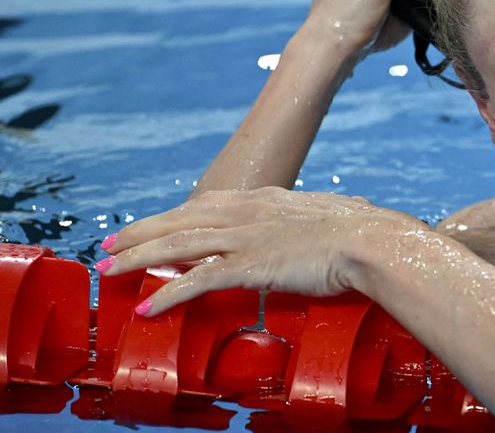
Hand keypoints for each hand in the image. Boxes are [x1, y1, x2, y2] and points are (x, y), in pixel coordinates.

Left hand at [97, 187, 425, 315]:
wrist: (372, 241)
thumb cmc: (366, 231)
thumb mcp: (340, 214)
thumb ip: (329, 215)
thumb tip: (350, 210)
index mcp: (267, 200)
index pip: (207, 205)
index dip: (175, 216)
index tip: (154, 224)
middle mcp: (248, 213)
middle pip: (180, 220)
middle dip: (140, 233)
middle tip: (109, 245)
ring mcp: (246, 238)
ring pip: (176, 245)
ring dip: (137, 258)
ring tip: (109, 271)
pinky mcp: (248, 265)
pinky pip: (195, 281)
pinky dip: (167, 294)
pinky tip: (148, 307)